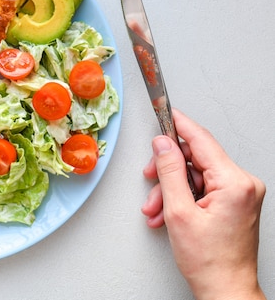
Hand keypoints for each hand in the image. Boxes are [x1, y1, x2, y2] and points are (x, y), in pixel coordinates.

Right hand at [141, 109, 265, 299]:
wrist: (225, 288)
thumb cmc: (209, 260)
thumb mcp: (178, 212)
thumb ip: (169, 172)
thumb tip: (163, 144)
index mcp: (235, 182)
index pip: (201, 141)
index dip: (178, 125)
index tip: (165, 112)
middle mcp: (243, 183)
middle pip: (196, 159)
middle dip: (168, 173)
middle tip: (150, 182)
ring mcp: (241, 193)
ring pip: (196, 175)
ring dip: (171, 190)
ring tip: (158, 210)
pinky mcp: (236, 201)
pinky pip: (204, 187)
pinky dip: (183, 197)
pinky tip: (169, 213)